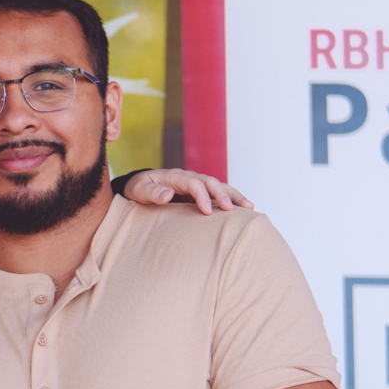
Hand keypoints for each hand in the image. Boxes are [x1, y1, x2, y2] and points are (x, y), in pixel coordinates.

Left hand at [123, 168, 251, 211]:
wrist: (139, 185)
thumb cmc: (138, 188)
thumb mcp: (139, 190)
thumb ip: (152, 192)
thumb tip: (168, 193)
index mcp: (176, 177)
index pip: (193, 183)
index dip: (202, 196)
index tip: (207, 211)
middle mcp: (189, 178)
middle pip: (211, 182)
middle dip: (223, 195)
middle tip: (232, 209)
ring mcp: (196, 184)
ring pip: (219, 187)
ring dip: (234, 196)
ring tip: (249, 207)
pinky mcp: (199, 193)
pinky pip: (217, 194)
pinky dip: (231, 200)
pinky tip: (243, 210)